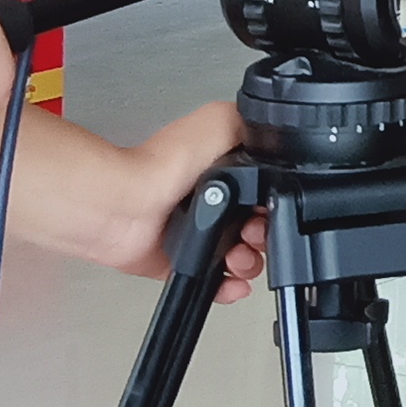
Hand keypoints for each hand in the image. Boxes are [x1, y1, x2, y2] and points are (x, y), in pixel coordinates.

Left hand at [74, 102, 267, 302]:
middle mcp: (211, 202)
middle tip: (254, 235)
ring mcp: (198, 232)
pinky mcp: (183, 260)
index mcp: (223, 170)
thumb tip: (276, 132)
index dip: (275, 204)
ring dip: (250, 262)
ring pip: (242, 256)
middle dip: (264, 236)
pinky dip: (229, 285)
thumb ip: (254, 125)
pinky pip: (215, 281)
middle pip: (258, 227)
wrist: (130, 205)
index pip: (265, 191)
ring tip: (239, 257)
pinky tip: (234, 281)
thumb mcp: (221, 120)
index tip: (273, 211)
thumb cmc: (165, 163)